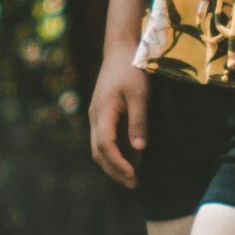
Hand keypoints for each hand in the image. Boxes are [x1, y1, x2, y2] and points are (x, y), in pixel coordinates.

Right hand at [89, 50, 149, 188]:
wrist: (121, 49)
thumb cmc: (132, 69)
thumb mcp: (140, 94)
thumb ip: (138, 121)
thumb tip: (138, 148)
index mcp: (103, 112)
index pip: (105, 146)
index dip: (118, 164)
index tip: (133, 176)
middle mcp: (95, 117)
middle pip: (98, 152)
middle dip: (114, 171)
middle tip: (133, 185)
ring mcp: (96, 115)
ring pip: (98, 147)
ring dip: (112, 164)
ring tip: (130, 178)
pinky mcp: (101, 113)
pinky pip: (102, 139)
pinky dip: (113, 153)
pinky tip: (127, 159)